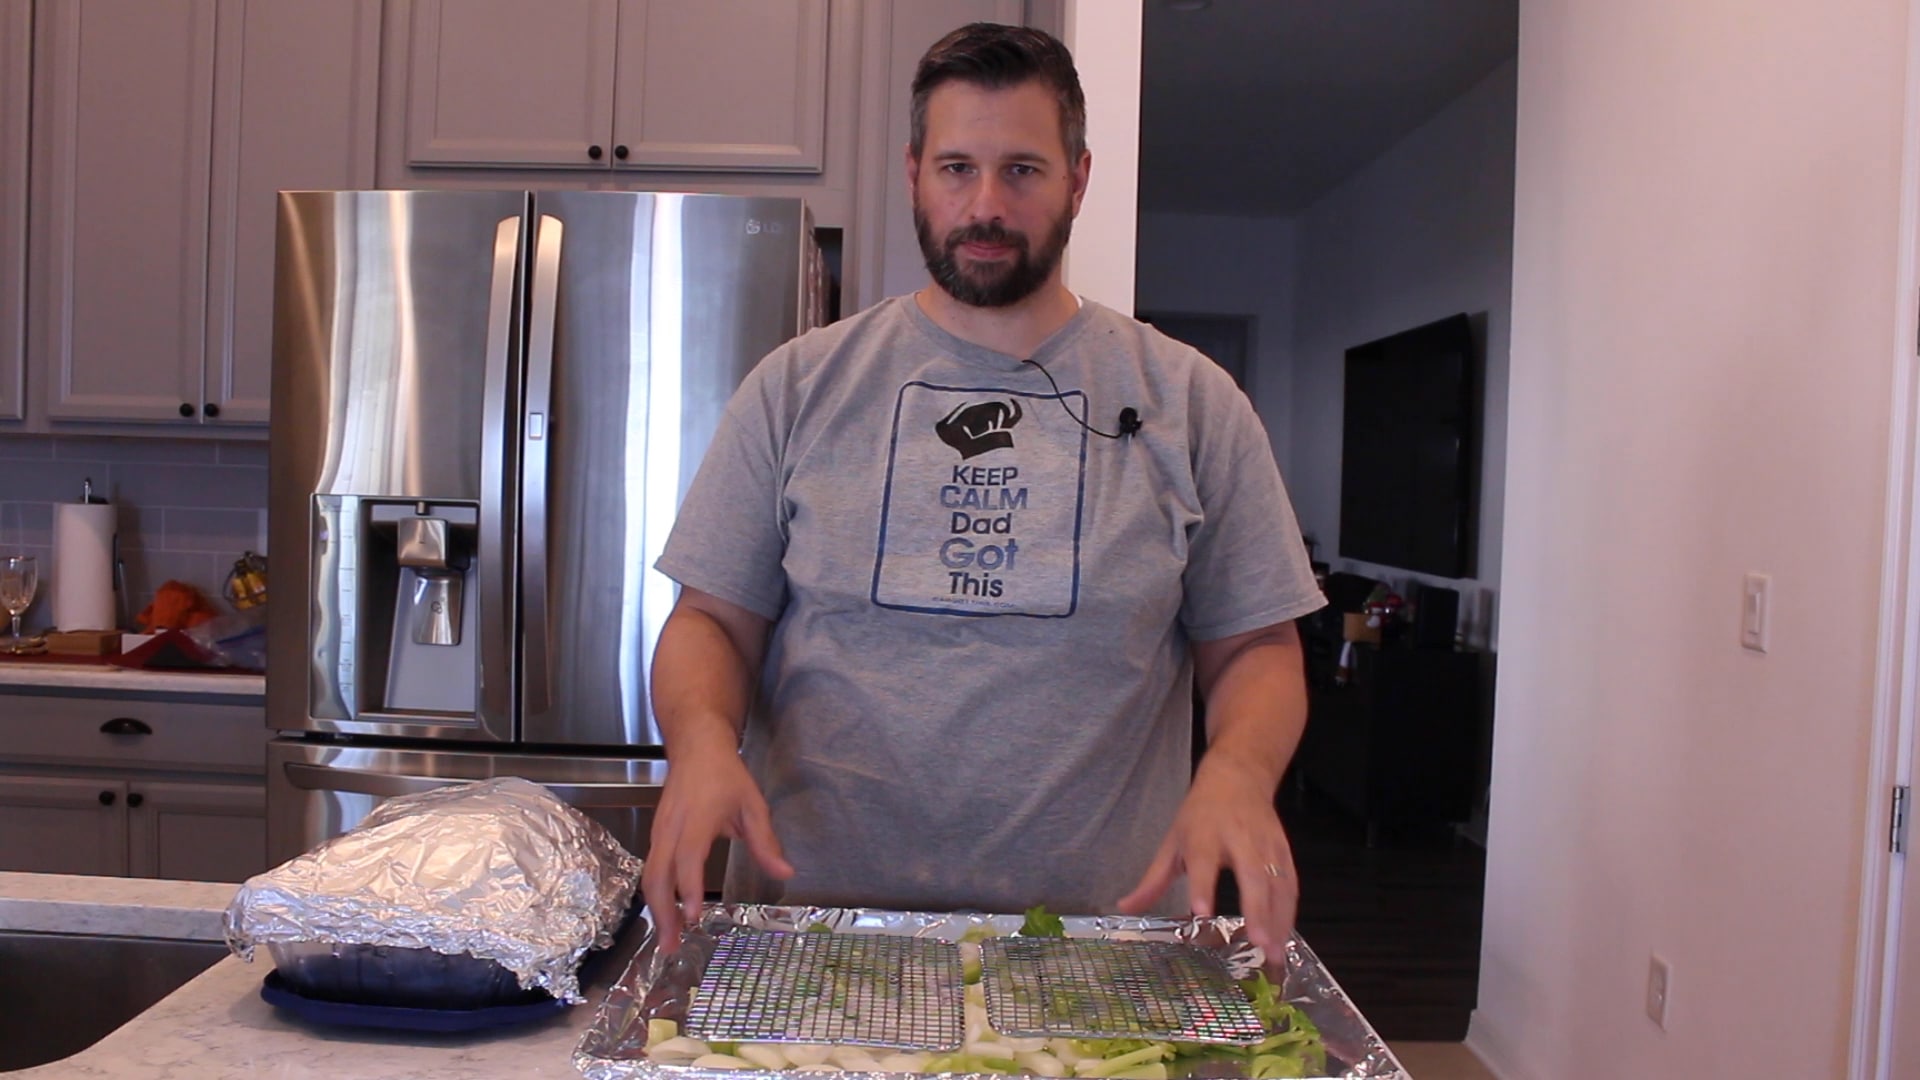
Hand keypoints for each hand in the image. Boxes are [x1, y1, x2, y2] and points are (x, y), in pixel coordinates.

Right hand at [640, 731, 792, 951]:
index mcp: (697, 820)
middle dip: (663, 913)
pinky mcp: (656, 835)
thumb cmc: (725, 775)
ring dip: (657, 909)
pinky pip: (651, 868)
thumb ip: (766, 842)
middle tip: (673, 946)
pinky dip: (656, 894)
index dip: (689, 889)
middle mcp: (671, 829)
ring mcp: (659, 832)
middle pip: (657, 876)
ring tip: (669, 939)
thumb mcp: (753, 805)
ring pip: (650, 876)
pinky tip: (667, 913)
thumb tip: (786, 874)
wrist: (696, 747)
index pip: (688, 859)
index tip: (694, 917)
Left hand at [1115, 757, 1297, 950]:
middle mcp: (1239, 839)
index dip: (1203, 886)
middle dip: (1257, 910)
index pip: (1203, 862)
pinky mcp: (1285, 850)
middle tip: (1259, 943)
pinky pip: (1291, 884)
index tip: (1201, 912)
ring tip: (1275, 954)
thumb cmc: (1200, 814)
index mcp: (1204, 835)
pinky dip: (1290, 912)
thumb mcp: (1172, 841)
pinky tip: (1284, 937)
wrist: (1238, 777)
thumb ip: (1152, 880)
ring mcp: (1266, 845)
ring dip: (1279, 919)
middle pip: (1252, 875)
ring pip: (1278, 883)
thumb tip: (1124, 909)